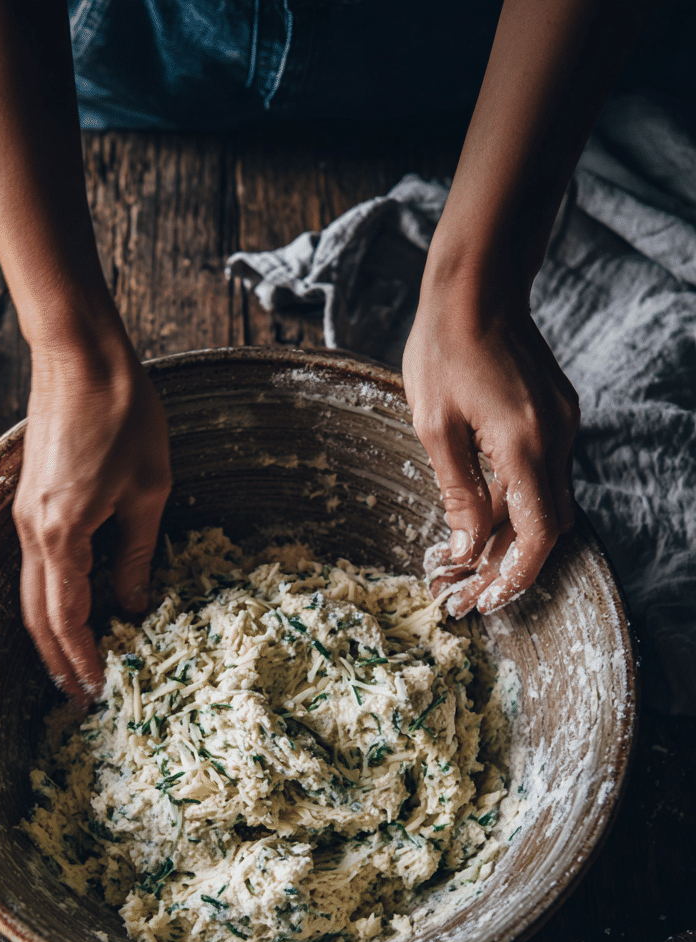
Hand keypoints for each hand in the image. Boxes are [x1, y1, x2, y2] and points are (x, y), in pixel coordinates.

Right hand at [12, 337, 170, 705]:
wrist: (79, 354)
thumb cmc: (123, 412)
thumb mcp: (150, 489)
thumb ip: (137, 553)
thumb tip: (135, 604)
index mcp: (63, 533)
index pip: (66, 619)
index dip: (82, 660)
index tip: (99, 691)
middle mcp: (33, 532)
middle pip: (37, 616)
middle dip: (58, 661)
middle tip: (81, 697)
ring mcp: (25, 516)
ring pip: (32, 594)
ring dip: (53, 634)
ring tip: (77, 664)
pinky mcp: (30, 501)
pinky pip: (37, 566)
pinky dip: (53, 599)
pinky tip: (75, 610)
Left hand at [402, 290, 578, 615]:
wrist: (476, 285)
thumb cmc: (444, 349)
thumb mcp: (435, 428)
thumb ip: (457, 493)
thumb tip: (464, 551)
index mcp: (527, 443)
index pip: (540, 532)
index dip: (518, 575)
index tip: (488, 599)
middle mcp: (557, 437)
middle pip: (550, 524)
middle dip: (513, 564)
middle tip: (470, 592)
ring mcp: (562, 424)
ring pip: (547, 500)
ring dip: (513, 535)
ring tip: (467, 564)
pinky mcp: (556, 414)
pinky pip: (543, 473)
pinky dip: (517, 503)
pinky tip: (482, 518)